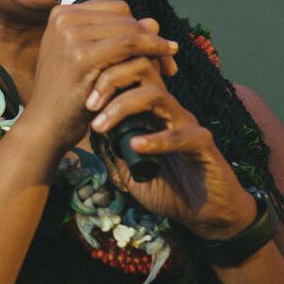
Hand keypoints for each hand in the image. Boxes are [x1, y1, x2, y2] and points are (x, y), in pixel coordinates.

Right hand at [22, 0, 177, 153]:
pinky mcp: (82, 54)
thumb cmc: (69, 95)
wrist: (46, 124)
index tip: (156, 45)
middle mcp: (63, 18)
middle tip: (169, 56)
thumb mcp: (90, 59)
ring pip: (129, 29)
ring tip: (170, 64)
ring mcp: (70, 35)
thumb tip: (154, 22)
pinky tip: (167, 62)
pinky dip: (153, 50)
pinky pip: (129, 44)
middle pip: (124, 17)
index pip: (115, 9)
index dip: (139, 26)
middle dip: (150, 35)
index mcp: (61, 14)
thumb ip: (117, 38)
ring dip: (155, 45)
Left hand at [86, 55, 254, 238]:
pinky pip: (180, 134)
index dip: (103, 77)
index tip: (78, 98)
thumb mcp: (128, 169)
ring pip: (157, 95)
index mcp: (150, 110)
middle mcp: (168, 110)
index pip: (129, 74)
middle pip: (142, 70)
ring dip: (123, 107)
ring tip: (101, 127)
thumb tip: (86, 131)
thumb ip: (111, 149)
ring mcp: (186, 123)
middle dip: (110, 81)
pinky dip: (156, 139)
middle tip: (88, 105)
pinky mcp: (203, 144)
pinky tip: (135, 147)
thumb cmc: (168, 187)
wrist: (205, 213)